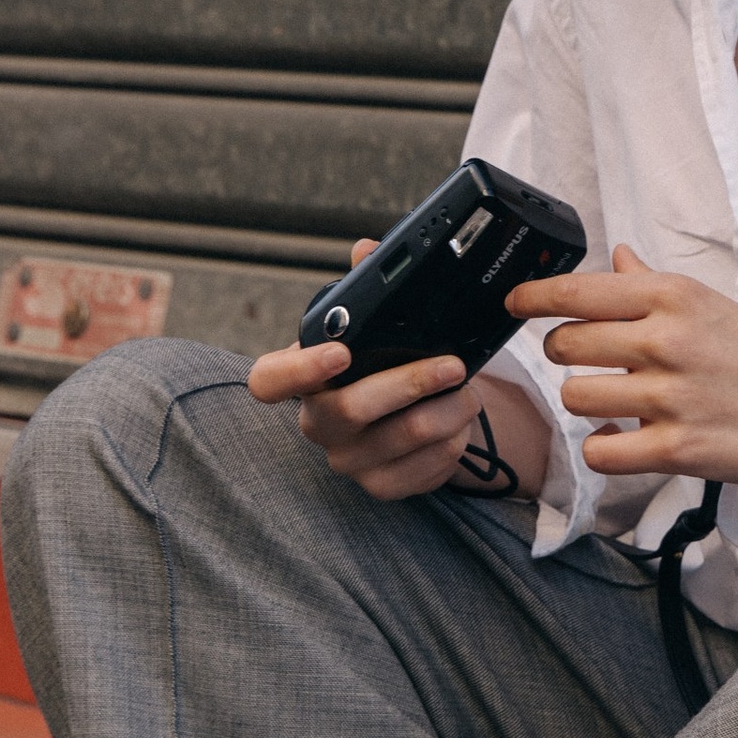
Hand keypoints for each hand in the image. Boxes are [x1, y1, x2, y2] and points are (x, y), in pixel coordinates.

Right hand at [250, 242, 553, 506]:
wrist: (411, 412)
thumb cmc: (383, 361)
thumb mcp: (374, 325)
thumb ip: (366, 286)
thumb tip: (366, 250)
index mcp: (303, 377)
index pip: (268, 382)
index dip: (297, 371)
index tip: (340, 352)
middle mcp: (317, 423)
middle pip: (352, 410)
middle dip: (411, 383)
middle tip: (452, 364)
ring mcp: (348, 461)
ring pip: (405, 437)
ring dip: (449, 409)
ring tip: (469, 387)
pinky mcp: (383, 487)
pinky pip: (427, 466)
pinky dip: (454, 438)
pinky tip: (460, 420)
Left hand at [508, 245, 737, 483]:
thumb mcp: (707, 304)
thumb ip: (650, 283)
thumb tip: (615, 256)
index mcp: (672, 297)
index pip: (579, 290)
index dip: (533, 296)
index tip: (515, 302)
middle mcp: (665, 341)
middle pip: (565, 344)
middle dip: (564, 353)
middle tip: (587, 360)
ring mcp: (669, 397)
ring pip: (575, 397)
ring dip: (584, 402)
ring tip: (612, 401)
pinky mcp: (674, 449)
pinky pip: (600, 450)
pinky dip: (601, 446)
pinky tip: (618, 437)